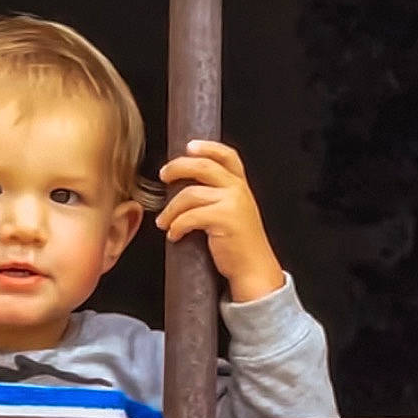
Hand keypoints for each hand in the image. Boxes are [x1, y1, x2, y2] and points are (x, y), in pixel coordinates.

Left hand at [157, 140, 285, 304]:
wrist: (254, 270)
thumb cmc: (240, 246)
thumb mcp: (235, 212)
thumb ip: (219, 195)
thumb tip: (186, 184)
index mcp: (241, 186)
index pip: (226, 155)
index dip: (207, 147)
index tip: (189, 147)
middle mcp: (239, 190)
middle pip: (203, 166)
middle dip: (178, 167)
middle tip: (164, 175)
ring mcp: (233, 203)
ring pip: (190, 194)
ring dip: (170, 208)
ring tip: (163, 221)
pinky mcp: (224, 219)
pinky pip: (190, 216)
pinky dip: (176, 225)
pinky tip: (174, 234)